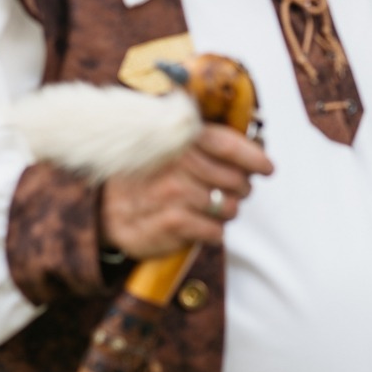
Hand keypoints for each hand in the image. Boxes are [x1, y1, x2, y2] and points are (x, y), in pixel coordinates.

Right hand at [99, 123, 272, 258]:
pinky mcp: (171, 224)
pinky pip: (215, 230)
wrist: (104, 211)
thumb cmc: (145, 177)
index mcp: (176, 140)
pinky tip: (203, 225)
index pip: (227, 145)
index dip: (254, 157)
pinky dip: (215, 231)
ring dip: (229, 210)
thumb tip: (255, 146)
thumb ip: (204, 142)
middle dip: (243, 188)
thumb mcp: (166, 149)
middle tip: (237, 190)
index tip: (267, 167)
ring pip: (229, 207)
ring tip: (214, 207)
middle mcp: (176, 165)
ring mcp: (173, 195)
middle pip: (235, 179)